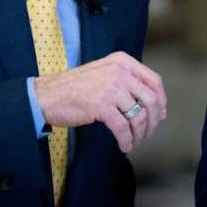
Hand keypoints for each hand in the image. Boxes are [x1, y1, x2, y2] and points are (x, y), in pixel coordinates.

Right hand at [33, 51, 166, 152]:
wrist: (45, 95)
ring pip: (139, 116)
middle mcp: (119, 72)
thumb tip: (153, 103)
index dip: (161, 100)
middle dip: (153, 121)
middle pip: (151, 100)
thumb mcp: (104, 73)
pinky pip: (122, 128)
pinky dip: (126, 139)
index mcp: (122, 61)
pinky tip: (124, 145)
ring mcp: (111, 88)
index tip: (159, 115)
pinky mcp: (101, 105)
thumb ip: (126, 80)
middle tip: (148, 132)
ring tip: (135, 141)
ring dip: (140, 133)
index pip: (154, 81)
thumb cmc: (74, 87)